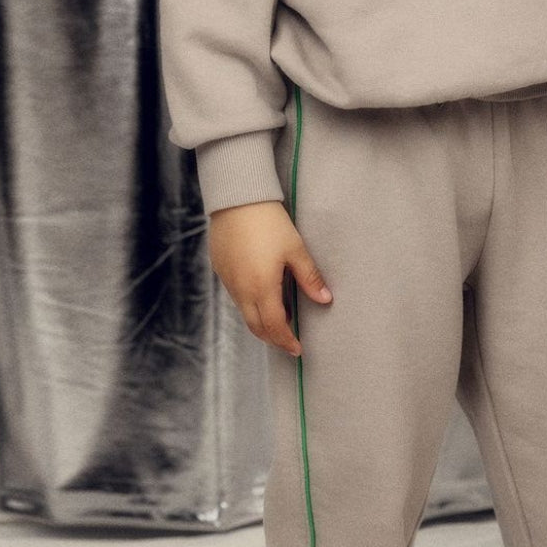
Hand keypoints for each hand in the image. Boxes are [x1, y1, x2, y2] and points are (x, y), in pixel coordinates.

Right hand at [208, 201, 331, 355]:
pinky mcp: (221, 269)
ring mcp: (228, 280)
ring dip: (261, 324)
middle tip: (288, 344)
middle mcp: (241, 289)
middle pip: (256, 326)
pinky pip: (236, 298)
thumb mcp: (295, 249)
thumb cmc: (268, 221)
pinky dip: (250, 308)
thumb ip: (310, 277)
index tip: (298, 349)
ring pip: (244, 314)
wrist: (236, 197)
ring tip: (278, 326)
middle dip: (273, 339)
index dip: (286, 340)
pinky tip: (262, 301)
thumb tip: (325, 299)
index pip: (274, 326)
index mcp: (261, 287)